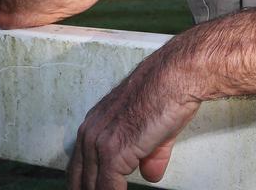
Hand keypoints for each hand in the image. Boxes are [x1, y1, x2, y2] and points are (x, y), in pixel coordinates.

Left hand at [67, 45, 200, 189]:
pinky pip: (108, 188)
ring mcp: (99, 145)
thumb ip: (150, 155)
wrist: (176, 77)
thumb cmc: (169, 92)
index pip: (81, 166)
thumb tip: (150, 174)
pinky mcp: (113, 154)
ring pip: (92, 187)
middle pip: (79, 179)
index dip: (88, 184)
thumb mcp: (157, 129)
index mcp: (95, 125)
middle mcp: (90, 134)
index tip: (99, 189)